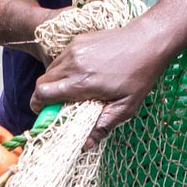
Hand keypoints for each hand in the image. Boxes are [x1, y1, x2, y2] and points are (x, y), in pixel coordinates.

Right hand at [31, 24, 171, 135]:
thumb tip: (84, 145)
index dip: (38, 106)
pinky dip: (64, 69)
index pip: (43, 94)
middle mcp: (74, 64)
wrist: (148, 41)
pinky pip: (61, 58)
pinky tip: (81, 74)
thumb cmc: (140, 75)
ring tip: (71, 90)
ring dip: (54, 82)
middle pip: (42, 82)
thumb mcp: (126, 106)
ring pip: (50, 69)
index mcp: (83, 83)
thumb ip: (103, 126)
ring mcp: (74, 50)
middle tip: (58, 105)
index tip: (45, 113)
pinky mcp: (78, 41)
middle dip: (44, 96)